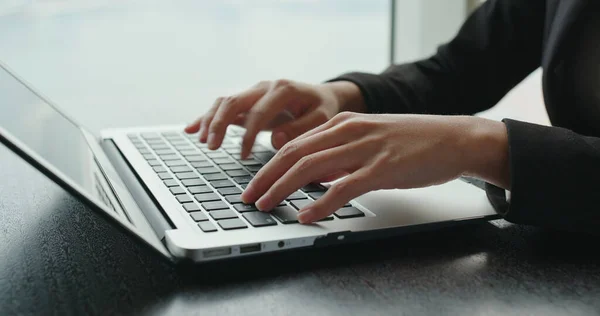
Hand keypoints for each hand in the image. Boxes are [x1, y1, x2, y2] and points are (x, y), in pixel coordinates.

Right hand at [184, 79, 364, 158]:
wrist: (322, 97)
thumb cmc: (323, 110)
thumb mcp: (321, 119)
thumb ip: (301, 129)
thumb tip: (275, 140)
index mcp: (283, 89)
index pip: (259, 111)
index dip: (248, 135)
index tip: (243, 156)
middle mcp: (265, 87)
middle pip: (234, 101)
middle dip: (219, 124)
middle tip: (210, 147)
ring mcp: (254, 92)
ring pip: (225, 102)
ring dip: (210, 120)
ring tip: (202, 141)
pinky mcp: (248, 101)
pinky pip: (223, 107)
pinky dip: (206, 117)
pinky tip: (190, 129)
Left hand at [241, 112, 509, 222]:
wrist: (453, 138)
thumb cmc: (411, 142)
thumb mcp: (368, 140)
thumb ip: (340, 155)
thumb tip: (315, 177)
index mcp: (342, 124)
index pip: (294, 144)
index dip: (269, 166)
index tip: (254, 183)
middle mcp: (348, 131)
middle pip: (294, 154)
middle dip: (266, 177)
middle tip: (249, 197)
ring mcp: (365, 148)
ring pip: (311, 167)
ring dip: (282, 188)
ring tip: (266, 205)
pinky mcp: (382, 168)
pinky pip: (343, 187)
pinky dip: (320, 203)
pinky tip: (307, 215)